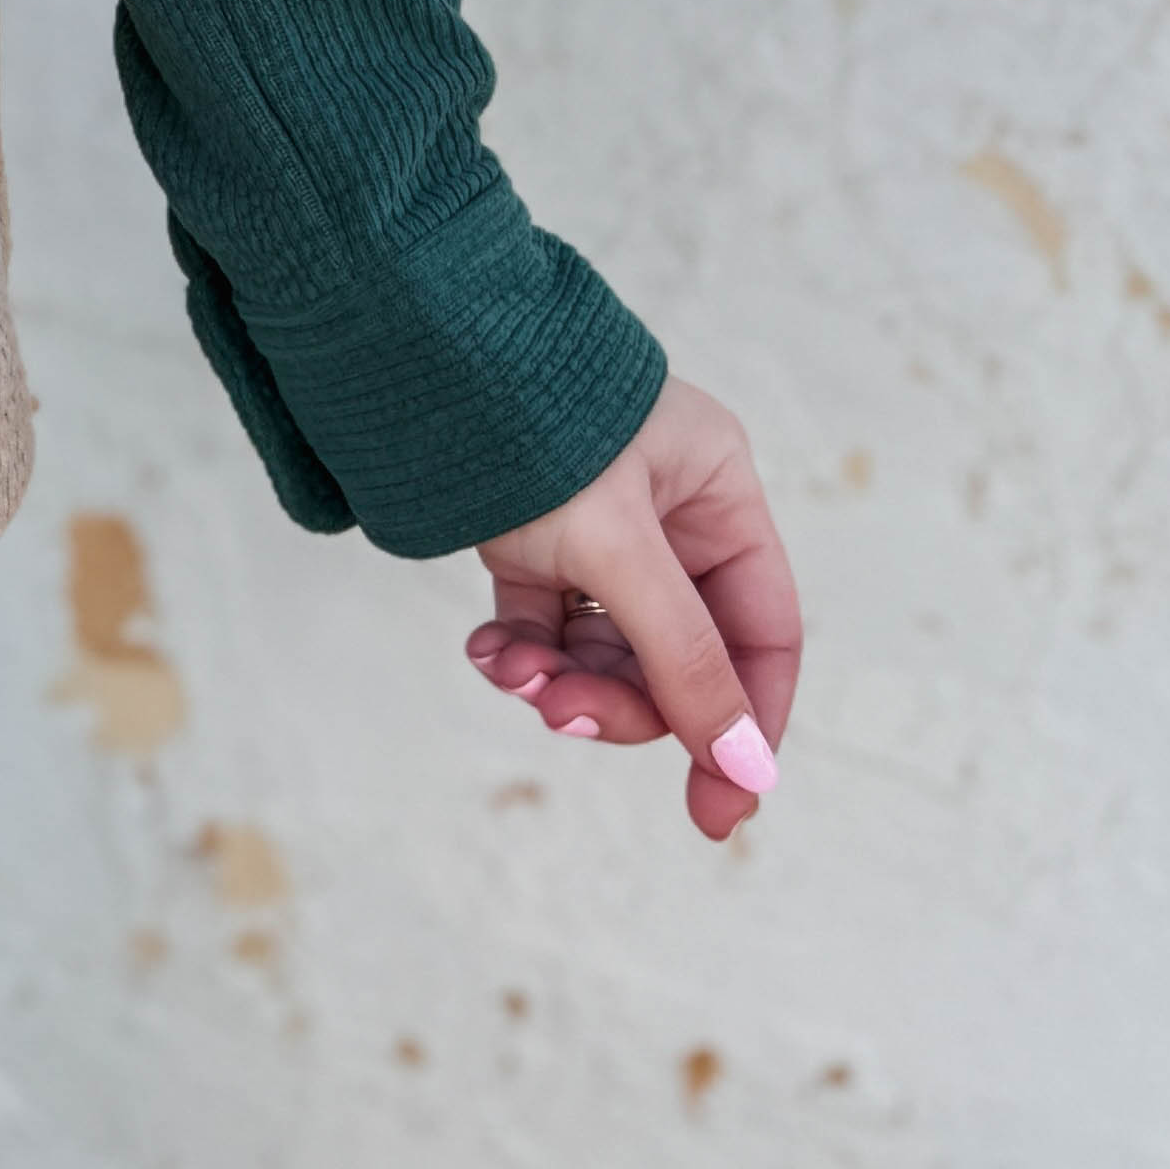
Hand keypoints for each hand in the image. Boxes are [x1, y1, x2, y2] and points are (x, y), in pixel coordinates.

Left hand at [462, 375, 799, 843]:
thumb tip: (746, 771)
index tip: (719, 808)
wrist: (408, 359)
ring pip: (608, 652)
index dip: (747, 722)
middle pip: (678, 656)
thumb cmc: (530, 424)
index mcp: (716, 489)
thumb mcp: (617, 547)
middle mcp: (668, 510)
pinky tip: (488, 652)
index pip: (761, 632)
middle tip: (563, 717)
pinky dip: (522, 654)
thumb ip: (683, 659)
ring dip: (563, 682)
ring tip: (513, 673)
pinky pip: (547, 628)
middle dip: (622, 699)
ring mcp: (599, 528)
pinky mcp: (534, 541)